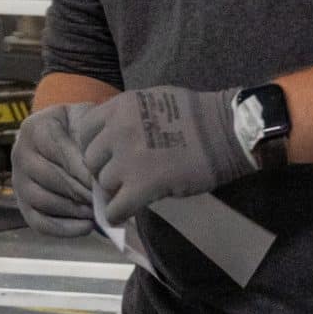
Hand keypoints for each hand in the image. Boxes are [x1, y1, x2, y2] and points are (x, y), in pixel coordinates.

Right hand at [10, 103, 98, 237]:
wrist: (64, 135)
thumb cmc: (80, 128)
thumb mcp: (86, 123)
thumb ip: (91, 143)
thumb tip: (99, 178)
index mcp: (35, 129)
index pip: (60, 153)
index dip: (84, 171)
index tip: (106, 182)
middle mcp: (20, 154)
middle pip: (51, 179)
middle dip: (82, 192)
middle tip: (107, 201)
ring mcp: (18, 180)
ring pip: (43, 201)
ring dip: (74, 210)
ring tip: (98, 211)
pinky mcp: (23, 204)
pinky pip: (39, 223)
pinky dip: (64, 229)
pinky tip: (87, 227)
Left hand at [79, 85, 250, 223]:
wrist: (226, 131)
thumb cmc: (196, 113)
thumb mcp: (151, 99)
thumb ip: (126, 115)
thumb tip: (111, 133)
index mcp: (120, 107)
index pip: (86, 130)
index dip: (95, 145)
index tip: (107, 155)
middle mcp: (118, 130)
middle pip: (92, 159)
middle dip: (104, 169)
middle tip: (122, 175)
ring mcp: (129, 159)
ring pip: (104, 183)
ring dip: (115, 190)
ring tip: (132, 191)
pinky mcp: (143, 185)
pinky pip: (116, 207)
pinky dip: (117, 214)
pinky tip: (124, 214)